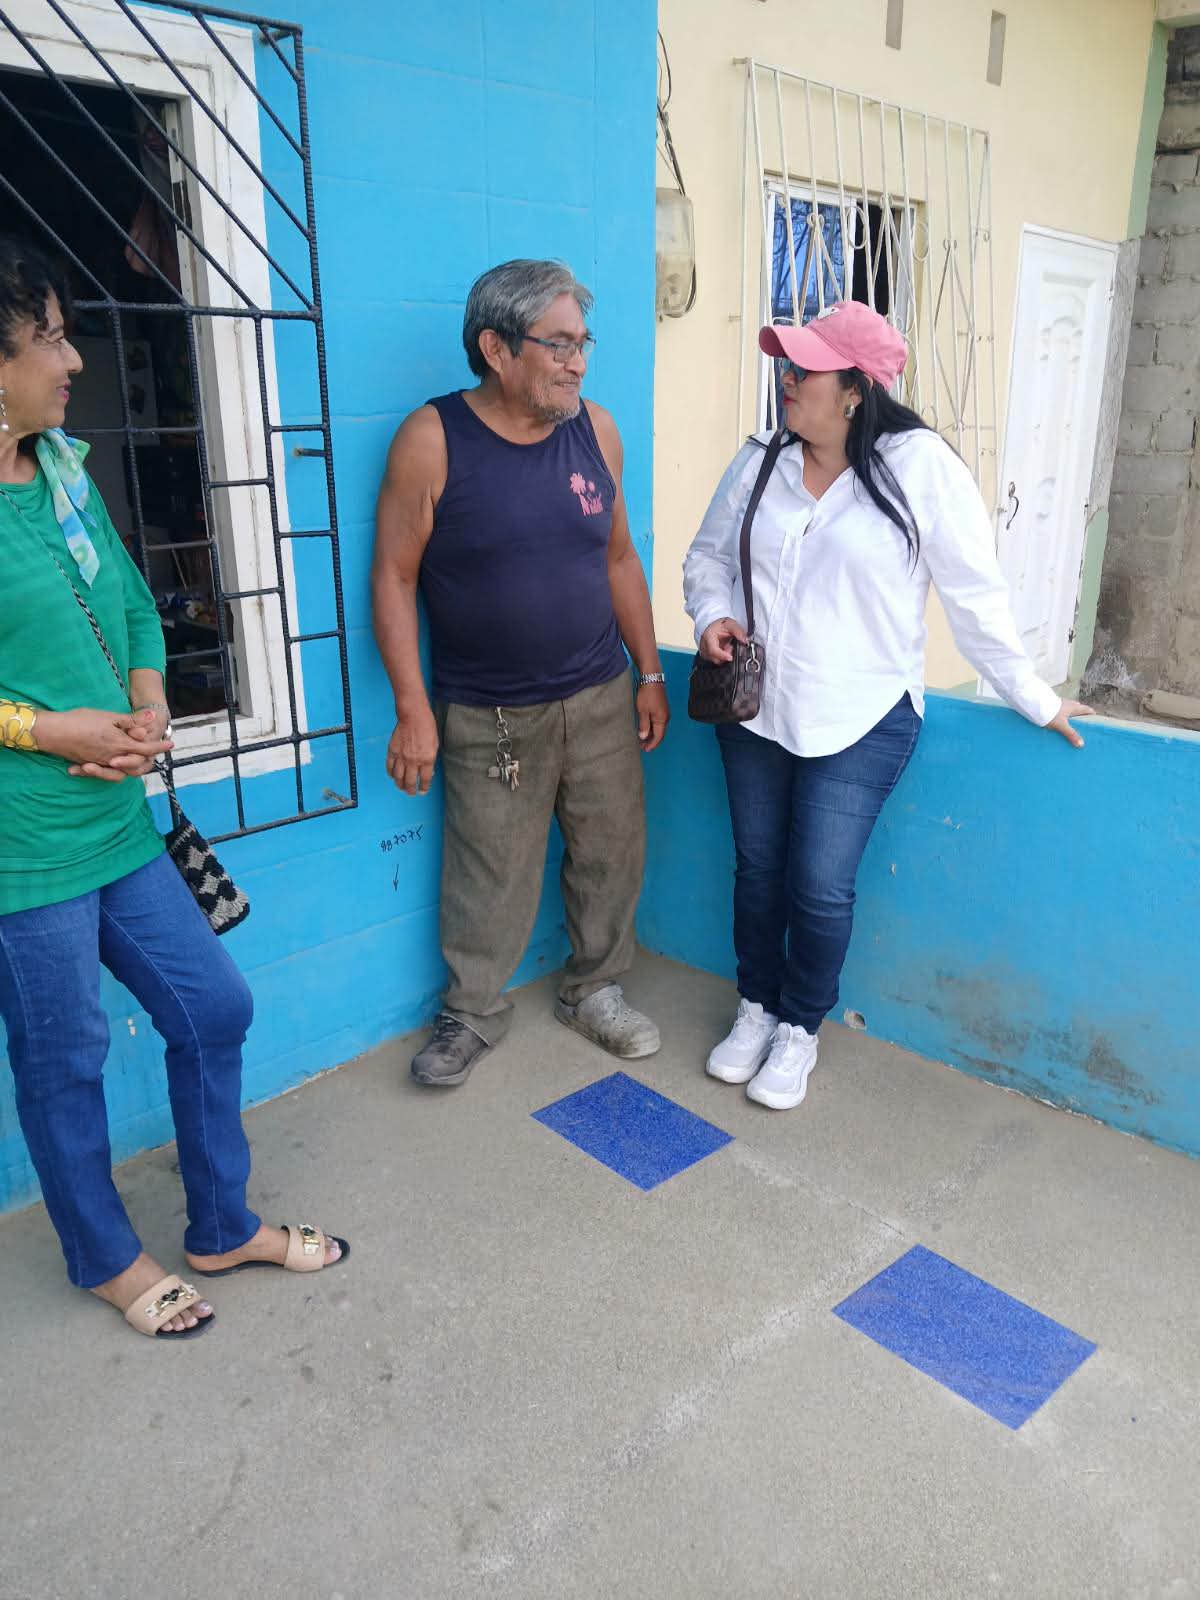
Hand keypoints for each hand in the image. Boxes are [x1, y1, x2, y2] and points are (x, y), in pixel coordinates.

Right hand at [35, 707, 173, 782]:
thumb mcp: (108, 717)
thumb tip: (152, 716)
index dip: (159, 746)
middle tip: (154, 752)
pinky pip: (105, 772)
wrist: (54, 733)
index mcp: (120, 744)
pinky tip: (113, 763)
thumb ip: (131, 720)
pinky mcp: (90, 765)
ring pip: (122, 771)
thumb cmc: (81, 721)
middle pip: (137, 765)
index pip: (146, 749)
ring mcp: (101, 763)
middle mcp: (113, 758)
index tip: (170, 744)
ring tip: (136, 760)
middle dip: (147, 760)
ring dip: (131, 767)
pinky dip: (112, 769)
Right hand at [386, 702, 438, 795]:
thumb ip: (431, 760)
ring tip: (402, 788)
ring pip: (398, 777)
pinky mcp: (392, 751)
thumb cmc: (427, 728)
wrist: (413, 716)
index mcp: (427, 759)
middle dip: (410, 790)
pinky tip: (393, 776)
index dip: (423, 788)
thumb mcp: (435, 745)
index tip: (422, 792)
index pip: (424, 779)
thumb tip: (428, 771)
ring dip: (400, 785)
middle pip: (409, 781)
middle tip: (411, 793)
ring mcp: (401, 757)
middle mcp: (413, 760)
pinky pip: (390, 767)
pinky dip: (391, 774)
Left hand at [636, 681, 669, 751]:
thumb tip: (644, 737)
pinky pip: (658, 722)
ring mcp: (664, 713)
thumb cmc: (646, 694)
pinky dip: (652, 727)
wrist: (652, 679)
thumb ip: (644, 725)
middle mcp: (666, 717)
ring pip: (659, 728)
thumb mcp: (642, 711)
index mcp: (662, 719)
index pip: (658, 737)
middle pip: (660, 734)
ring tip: (642, 738)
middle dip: (651, 741)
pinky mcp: (662, 708)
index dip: (652, 745)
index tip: (644, 749)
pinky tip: (645, 728)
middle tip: (641, 746)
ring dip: (651, 734)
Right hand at [699, 616, 747, 663]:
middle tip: (731, 646)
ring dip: (724, 656)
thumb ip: (739, 632)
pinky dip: (722, 657)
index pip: (713, 650)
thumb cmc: (720, 625)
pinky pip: (716, 660)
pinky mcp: (707, 656)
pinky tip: (724, 649)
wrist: (714, 626)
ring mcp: (704, 652)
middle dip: (726, 655)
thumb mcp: (731, 624)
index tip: (731, 657)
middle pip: (715, 658)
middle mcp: (704, 646)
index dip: (722, 655)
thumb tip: (745, 641)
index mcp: (708, 637)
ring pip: (716, 661)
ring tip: (727, 646)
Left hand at [1043, 698, 1092, 748]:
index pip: (1087, 709)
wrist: (1035, 704)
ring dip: (1071, 716)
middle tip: (1083, 725)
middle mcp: (1068, 704)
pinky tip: (1058, 722)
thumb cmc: (1050, 713)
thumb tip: (1081, 744)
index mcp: (1074, 707)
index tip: (1095, 721)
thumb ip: (1071, 734)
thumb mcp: (1062, 726)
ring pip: (1069, 710)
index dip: (1092, 715)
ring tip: (1071, 726)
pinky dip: (1062, 716)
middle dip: (1081, 716)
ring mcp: (1060, 703)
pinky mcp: (1052, 705)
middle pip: (1078, 709)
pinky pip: (1060, 711)